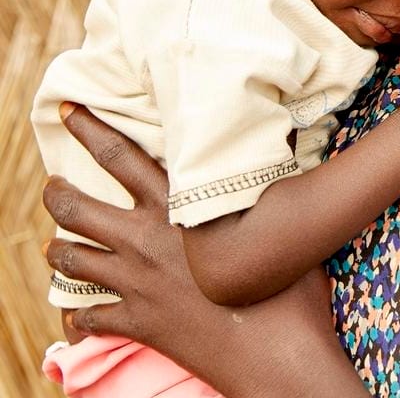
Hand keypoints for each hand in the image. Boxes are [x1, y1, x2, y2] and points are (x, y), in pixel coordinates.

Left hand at [43, 104, 366, 397]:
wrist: (273, 350)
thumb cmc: (285, 280)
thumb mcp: (277, 216)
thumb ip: (262, 180)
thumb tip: (280, 135)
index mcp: (175, 207)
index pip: (120, 156)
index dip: (89, 128)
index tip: (67, 111)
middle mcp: (144, 241)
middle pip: (76, 209)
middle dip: (56, 193)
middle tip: (53, 185)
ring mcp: (135, 285)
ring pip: (71, 260)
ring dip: (60, 249)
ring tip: (60, 244)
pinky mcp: (137, 323)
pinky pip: (89, 317)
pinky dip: (79, 313)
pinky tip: (80, 311)